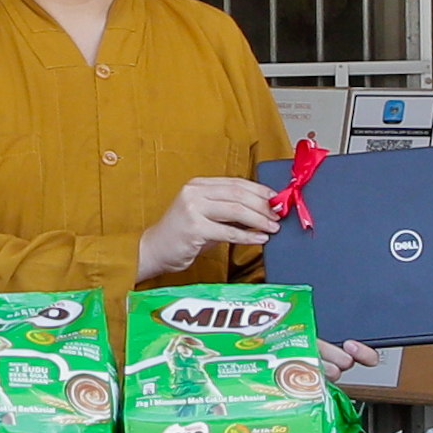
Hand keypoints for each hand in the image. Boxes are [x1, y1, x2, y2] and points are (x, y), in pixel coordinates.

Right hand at [135, 172, 287, 278]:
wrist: (155, 250)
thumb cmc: (183, 234)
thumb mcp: (206, 215)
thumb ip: (228, 209)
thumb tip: (262, 210)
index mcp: (198, 184)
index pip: (236, 182)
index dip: (259, 190)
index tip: (276, 199)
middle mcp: (194, 192)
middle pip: (238, 194)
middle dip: (262, 205)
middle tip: (278, 215)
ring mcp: (192, 209)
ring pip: (235, 210)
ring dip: (258, 220)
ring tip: (273, 228)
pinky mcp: (194, 228)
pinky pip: (228, 231)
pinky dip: (247, 236)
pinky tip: (260, 239)